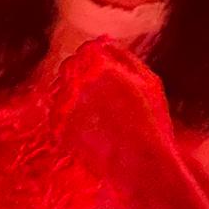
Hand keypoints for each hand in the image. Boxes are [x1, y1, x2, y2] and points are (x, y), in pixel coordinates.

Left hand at [60, 39, 174, 175]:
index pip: (86, 50)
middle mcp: (78, 81)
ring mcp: (66, 106)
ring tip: (97, 116)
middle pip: (69, 68)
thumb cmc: (152, 123)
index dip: (94, 58)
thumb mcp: (149, 82)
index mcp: (100, 65)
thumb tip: (104, 42)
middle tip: (99, 95)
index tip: (101, 69)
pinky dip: (68, 120)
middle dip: (81, 75)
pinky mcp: (58, 128)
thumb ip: (124, 57)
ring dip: (73, 97)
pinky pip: (56, 116)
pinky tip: (89, 130)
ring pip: (60, 91)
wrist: (141, 165)